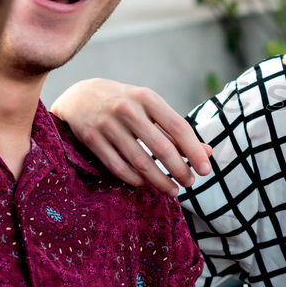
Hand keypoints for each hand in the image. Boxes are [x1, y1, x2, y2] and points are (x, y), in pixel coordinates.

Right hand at [50, 79, 210, 195]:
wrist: (78, 96)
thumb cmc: (125, 104)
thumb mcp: (150, 108)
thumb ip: (176, 130)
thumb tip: (207, 153)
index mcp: (147, 98)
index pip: (178, 127)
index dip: (194, 151)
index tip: (206, 170)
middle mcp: (127, 109)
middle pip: (160, 147)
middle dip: (179, 170)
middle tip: (190, 183)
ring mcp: (107, 124)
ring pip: (139, 161)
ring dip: (159, 180)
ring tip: (173, 190)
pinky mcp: (91, 139)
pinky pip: (118, 167)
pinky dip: (135, 179)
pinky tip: (146, 184)